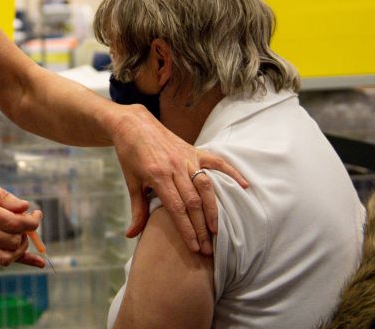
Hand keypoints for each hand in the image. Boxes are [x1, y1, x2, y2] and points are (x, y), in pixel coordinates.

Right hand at [0, 177, 45, 267]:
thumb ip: (3, 196)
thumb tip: (25, 207)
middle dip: (27, 231)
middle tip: (27, 219)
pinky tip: (36, 261)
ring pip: (9, 254)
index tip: (36, 213)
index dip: (32, 221)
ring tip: (20, 232)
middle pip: (14, 239)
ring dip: (22, 244)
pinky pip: (1, 260)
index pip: (14, 222)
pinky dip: (20, 260)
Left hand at [109, 103, 247, 254]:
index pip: (176, 208)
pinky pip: (217, 162)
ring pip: (206, 186)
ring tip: (218, 231)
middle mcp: (175, 167)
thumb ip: (137, 209)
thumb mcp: (131, 182)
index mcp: (157, 175)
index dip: (186, 229)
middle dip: (201, 228)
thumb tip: (132, 235)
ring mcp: (187, 157)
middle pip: (193, 202)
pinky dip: (231, 173)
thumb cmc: (130, 155)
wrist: (132, 124)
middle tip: (208, 249)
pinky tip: (244, 186)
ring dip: (213, 210)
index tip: (194, 247)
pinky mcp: (194, 150)